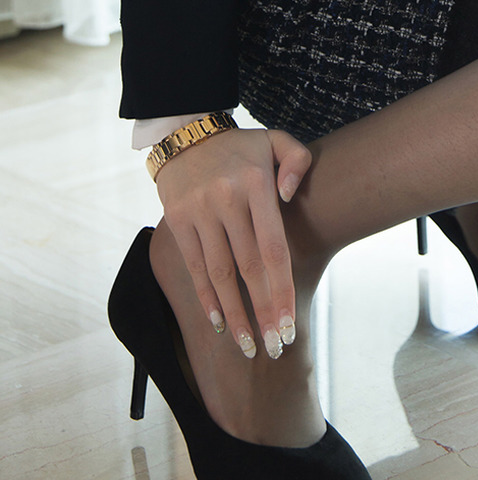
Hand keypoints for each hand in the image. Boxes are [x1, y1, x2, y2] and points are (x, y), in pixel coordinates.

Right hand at [154, 125, 311, 359]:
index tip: (290, 323)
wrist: (186, 132)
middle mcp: (227, 200)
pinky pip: (194, 266)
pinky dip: (207, 297)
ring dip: (235, 314)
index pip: (272, 248)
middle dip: (264, 312)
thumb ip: (297, 161)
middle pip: (249, 268)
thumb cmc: (241, 146)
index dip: (281, 290)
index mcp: (256, 183)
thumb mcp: (277, 139)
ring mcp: (200, 211)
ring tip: (249, 346)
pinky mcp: (178, 220)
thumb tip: (292, 197)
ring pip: (220, 274)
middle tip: (275, 347)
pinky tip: (219, 323)